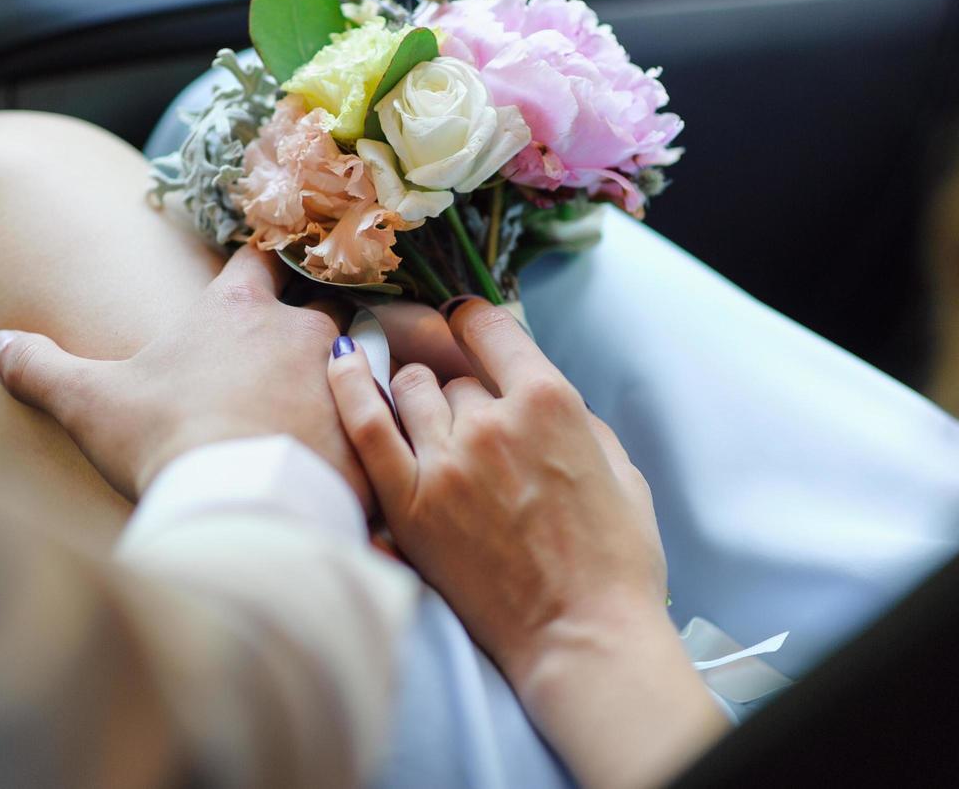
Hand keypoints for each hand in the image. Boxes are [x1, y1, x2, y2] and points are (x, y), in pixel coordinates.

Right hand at [0, 244, 368, 507]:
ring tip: (319, 428)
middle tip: (284, 376)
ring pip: (357, 366)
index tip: (261, 272)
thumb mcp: (90, 401)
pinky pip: (377, 425)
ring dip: (341, 388)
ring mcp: (345, 375)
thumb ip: (41, 367)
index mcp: (238, 309)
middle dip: (304, 338)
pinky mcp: (372, 427)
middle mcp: (302, 328)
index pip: (257, 260)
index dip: (259, 266)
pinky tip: (346, 468)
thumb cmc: (164, 439)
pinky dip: (364, 440)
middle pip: (316, 312)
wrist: (239, 502)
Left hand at [327, 299, 720, 786]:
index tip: (462, 323)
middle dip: (460, 389)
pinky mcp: (409, 502)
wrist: (581, 636)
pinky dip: (347, 385)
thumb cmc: (613, 562)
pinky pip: (365, 424)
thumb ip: (576, 419)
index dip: (472, 321)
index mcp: (550, 402)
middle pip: (453, 374)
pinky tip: (337, 362)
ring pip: (411, 389)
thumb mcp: (620, 469)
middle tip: (469, 424)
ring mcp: (445, 460)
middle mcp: (492, 420)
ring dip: (417, 394)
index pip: (489, 328)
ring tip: (424, 417)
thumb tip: (534, 393)